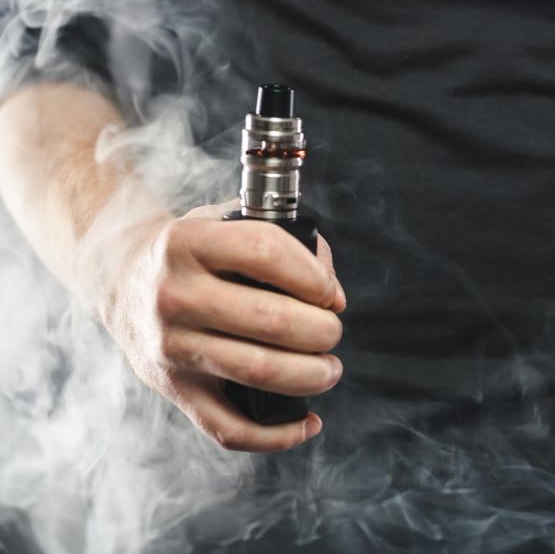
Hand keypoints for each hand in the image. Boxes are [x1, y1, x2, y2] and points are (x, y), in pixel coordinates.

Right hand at [99, 202, 345, 451]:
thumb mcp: (224, 222)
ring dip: (312, 375)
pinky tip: (308, 422)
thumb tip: (331, 289)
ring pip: (259, 371)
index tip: (331, 294)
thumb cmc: (194, 252)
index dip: (315, 277)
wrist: (119, 277)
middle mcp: (173, 295)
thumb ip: (285, 239)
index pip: (267, 254)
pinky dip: (277, 435)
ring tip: (329, 369)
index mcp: (187, 243)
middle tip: (332, 331)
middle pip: (273, 320)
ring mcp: (170, 346)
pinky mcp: (173, 389)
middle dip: (323, 331)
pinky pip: (229, 428)